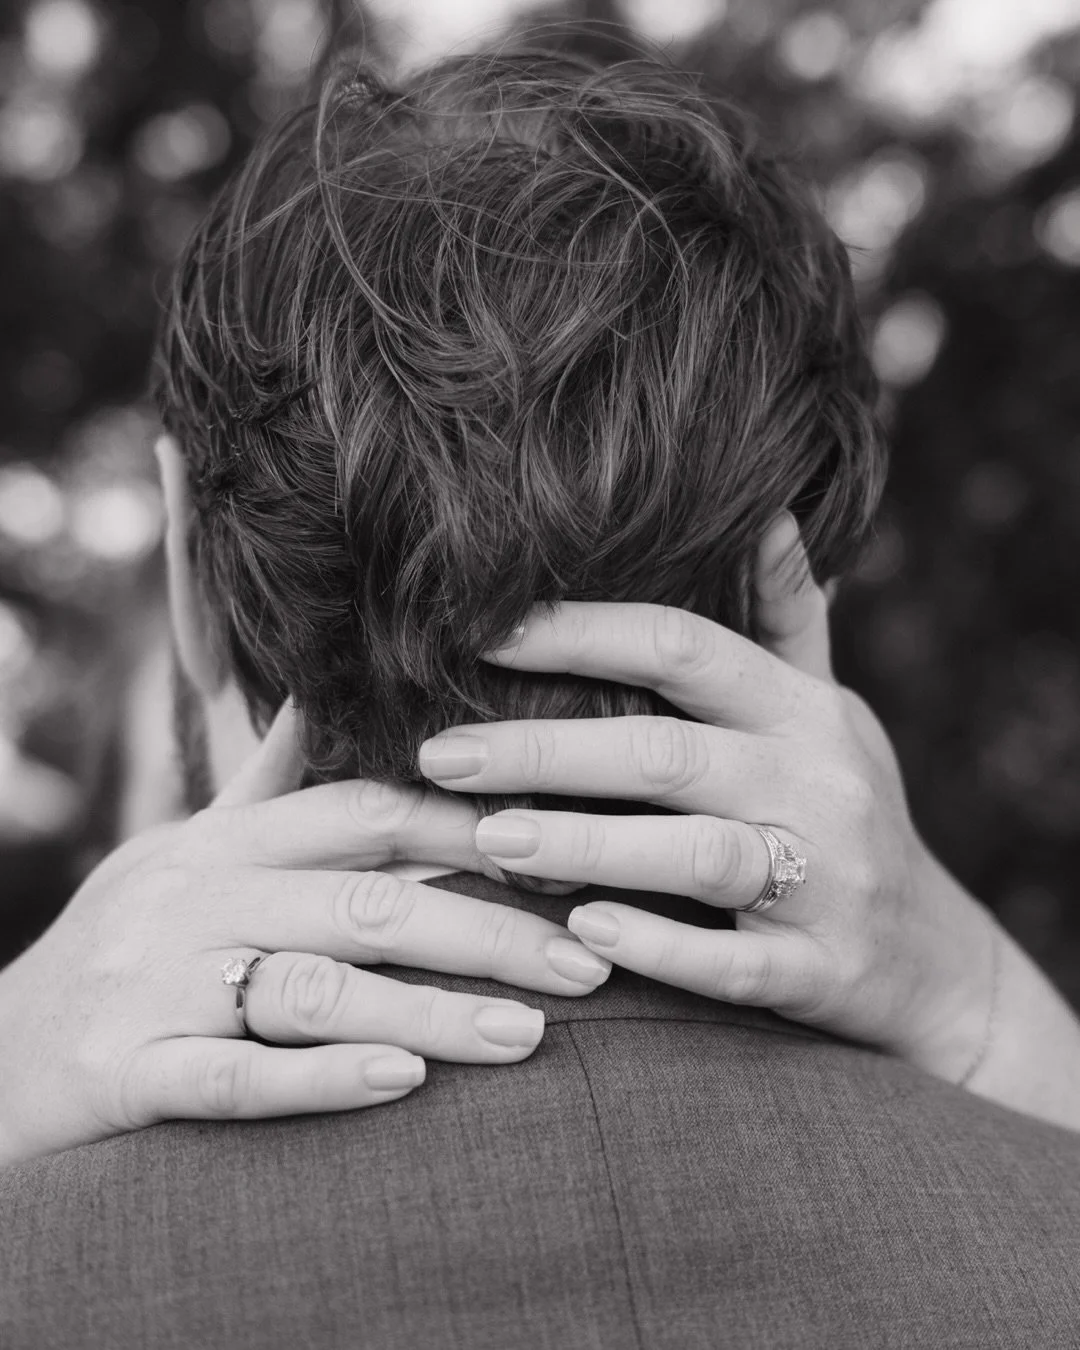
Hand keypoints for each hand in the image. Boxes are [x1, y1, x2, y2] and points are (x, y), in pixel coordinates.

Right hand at [0, 706, 609, 1167]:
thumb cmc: (119, 948)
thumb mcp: (183, 854)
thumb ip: (262, 789)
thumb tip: (316, 696)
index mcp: (224, 842)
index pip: (364, 814)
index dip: (469, 827)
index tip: (562, 849)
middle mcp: (195, 897)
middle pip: (366, 900)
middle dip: (486, 928)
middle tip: (586, 959)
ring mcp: (154, 982)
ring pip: (315, 985)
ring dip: (433, 1009)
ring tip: (531, 1034)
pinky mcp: (121, 1072)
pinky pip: (233, 1075)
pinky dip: (321, 1077)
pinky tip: (407, 1085)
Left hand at [417, 516, 996, 1082]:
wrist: (933, 961)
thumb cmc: (845, 811)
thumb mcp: (828, 709)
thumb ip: (790, 619)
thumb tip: (770, 511)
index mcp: (802, 710)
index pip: (684, 645)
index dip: (582, 632)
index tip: (484, 633)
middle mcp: (818, 783)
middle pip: (668, 751)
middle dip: (546, 750)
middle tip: (442, 753)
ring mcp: (827, 881)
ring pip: (698, 855)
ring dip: (586, 844)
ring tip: (489, 840)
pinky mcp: (821, 970)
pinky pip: (732, 962)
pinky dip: (657, 948)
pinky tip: (580, 932)